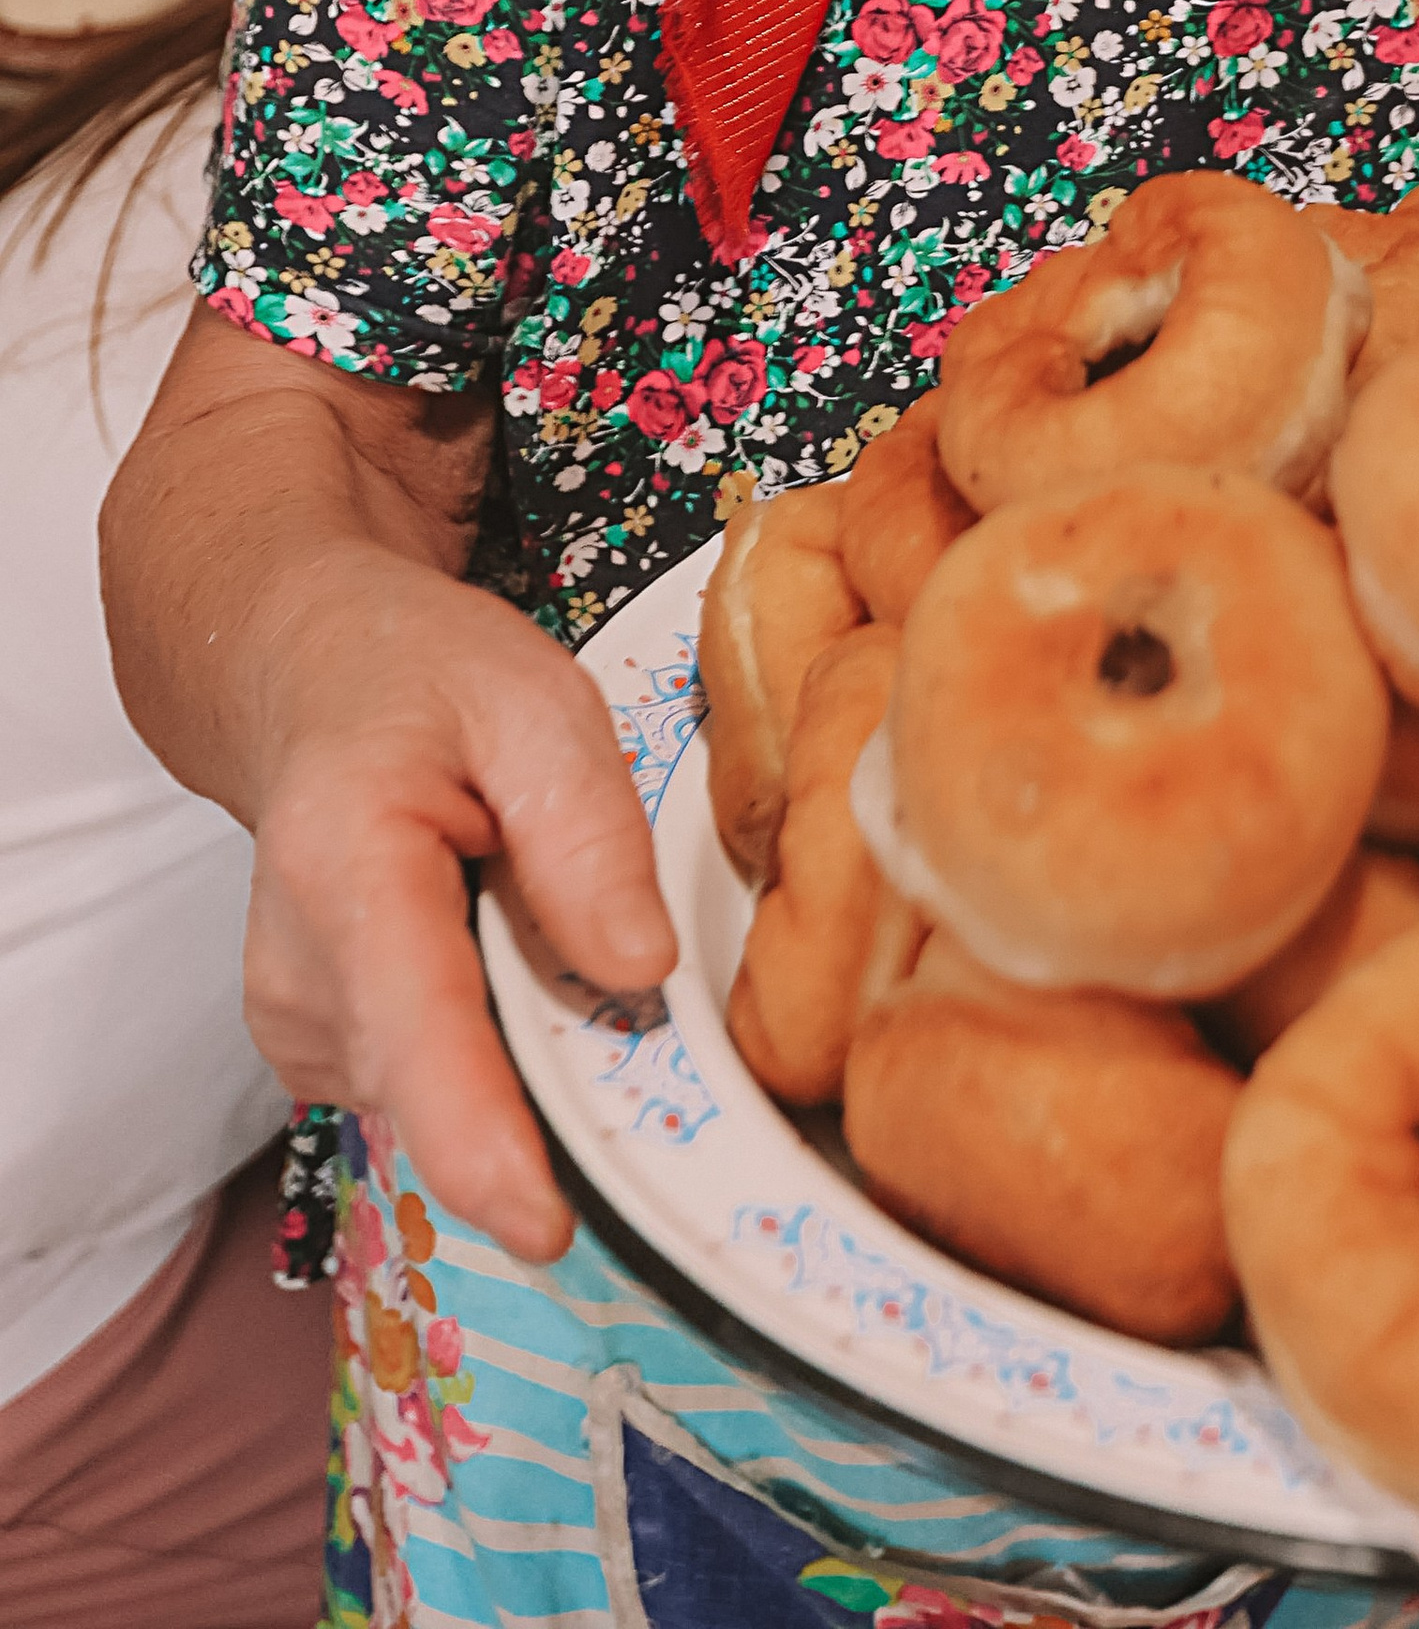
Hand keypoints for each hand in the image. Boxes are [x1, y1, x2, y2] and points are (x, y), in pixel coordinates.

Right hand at [243, 545, 673, 1260]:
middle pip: (449, 1086)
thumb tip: (640, 969)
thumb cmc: (423, 679)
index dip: (482, 1142)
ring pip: (453, 1093)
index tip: (546, 1223)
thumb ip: (585, 830)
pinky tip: (492, 942)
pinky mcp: (327, 1053)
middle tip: (621, 968)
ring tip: (530, 906)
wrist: (316, 675)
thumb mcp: (534, 699)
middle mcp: (300, 973)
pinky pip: (442, 1084)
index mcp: (344, 867)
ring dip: (526, 1039)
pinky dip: (494, 1036)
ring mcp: (302, 1026)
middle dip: (556, 1079)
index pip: (416, 1032)